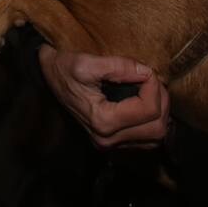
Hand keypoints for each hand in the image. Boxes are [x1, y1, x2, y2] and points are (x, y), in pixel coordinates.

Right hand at [38, 46, 170, 149]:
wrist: (46, 77)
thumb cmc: (63, 68)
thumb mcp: (87, 62)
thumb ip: (120, 66)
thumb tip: (147, 72)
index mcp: (102, 120)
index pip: (149, 109)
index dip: (154, 85)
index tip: (144, 69)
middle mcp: (107, 139)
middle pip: (158, 128)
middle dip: (161, 101)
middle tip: (151, 80)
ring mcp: (109, 144)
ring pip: (156, 138)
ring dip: (160, 113)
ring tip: (150, 91)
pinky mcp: (112, 143)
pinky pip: (147, 141)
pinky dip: (152, 122)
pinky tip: (144, 104)